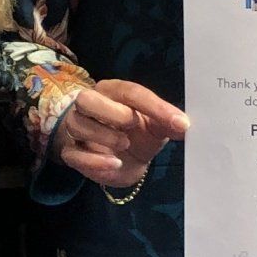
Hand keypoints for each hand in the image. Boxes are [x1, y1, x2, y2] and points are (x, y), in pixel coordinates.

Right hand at [53, 77, 188, 188]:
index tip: (180, 122)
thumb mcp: (157, 128)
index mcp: (114, 92)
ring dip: (104, 136)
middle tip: (131, 125)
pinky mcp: (72, 152)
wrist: (124, 161)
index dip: (155, 106)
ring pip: (78, 125)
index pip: (130, 92)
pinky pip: (73, 154)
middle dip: (111, 112)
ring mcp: (77, 128)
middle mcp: (91, 105)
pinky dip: (94, 160)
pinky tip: (114, 164)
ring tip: (124, 145)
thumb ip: (168, 123)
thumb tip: (184, 126)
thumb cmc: (138, 134)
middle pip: (87, 99)